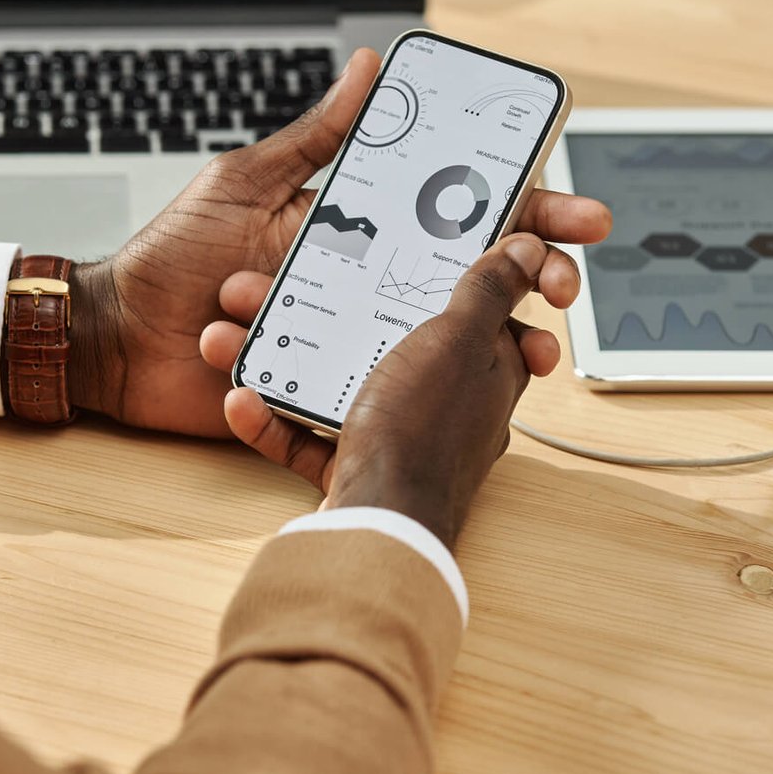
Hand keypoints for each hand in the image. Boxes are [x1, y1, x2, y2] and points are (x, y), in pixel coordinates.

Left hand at [67, 48, 385, 436]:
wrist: (114, 337)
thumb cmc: (170, 255)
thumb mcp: (242, 184)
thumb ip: (311, 137)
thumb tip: (367, 67)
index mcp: (325, 238)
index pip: (395, 230)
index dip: (422, 224)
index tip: (441, 215)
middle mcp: (327, 295)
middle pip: (381, 300)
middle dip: (342, 290)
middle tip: (289, 273)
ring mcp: (310, 349)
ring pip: (346, 353)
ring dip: (280, 325)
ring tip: (227, 306)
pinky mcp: (290, 396)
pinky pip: (311, 404)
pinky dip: (273, 388)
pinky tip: (230, 362)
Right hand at [201, 236, 591, 547]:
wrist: (379, 525)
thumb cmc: (423, 434)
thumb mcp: (457, 342)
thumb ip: (487, 294)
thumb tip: (527, 250)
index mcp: (487, 368)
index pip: (485, 310)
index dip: (457, 275)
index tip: (419, 248)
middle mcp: (449, 404)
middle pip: (396, 339)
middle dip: (343, 310)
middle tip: (304, 283)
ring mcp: (400, 436)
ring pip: (342, 382)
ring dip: (292, 358)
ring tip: (248, 331)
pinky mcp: (356, 467)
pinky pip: (310, 434)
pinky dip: (276, 419)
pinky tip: (245, 398)